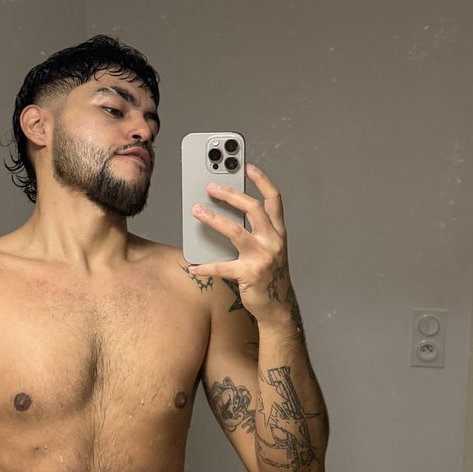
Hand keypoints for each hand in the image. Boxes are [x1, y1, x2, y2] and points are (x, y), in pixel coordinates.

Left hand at [188, 163, 288, 318]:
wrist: (278, 306)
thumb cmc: (269, 274)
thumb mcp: (269, 248)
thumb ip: (256, 231)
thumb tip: (227, 213)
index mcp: (279, 232)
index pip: (274, 199)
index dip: (261, 180)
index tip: (247, 166)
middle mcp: (274, 241)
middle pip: (252, 209)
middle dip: (230, 194)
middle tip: (210, 187)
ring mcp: (263, 257)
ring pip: (235, 231)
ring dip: (213, 219)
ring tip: (196, 211)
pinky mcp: (249, 274)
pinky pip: (222, 267)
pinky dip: (205, 266)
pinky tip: (193, 266)